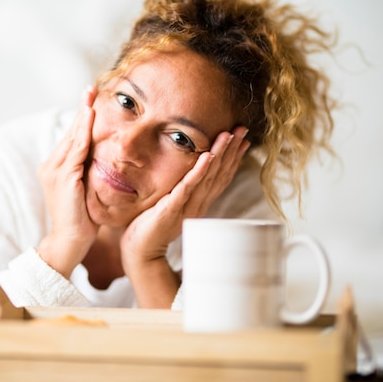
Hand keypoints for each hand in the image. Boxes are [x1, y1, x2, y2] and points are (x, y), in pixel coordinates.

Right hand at [36, 86, 97, 277]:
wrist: (69, 241)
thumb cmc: (80, 219)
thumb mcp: (85, 190)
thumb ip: (87, 172)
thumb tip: (101, 158)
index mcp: (56, 167)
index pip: (72, 138)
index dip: (81, 118)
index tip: (91, 99)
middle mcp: (51, 165)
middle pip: (70, 132)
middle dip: (82, 109)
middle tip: (91, 87)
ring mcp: (56, 171)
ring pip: (73, 137)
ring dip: (83, 115)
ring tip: (91, 95)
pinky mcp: (64, 178)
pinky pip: (76, 150)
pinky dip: (83, 132)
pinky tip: (89, 117)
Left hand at [120, 126, 249, 306]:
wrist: (140, 252)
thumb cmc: (152, 226)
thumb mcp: (172, 204)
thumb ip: (183, 190)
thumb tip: (188, 174)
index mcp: (199, 202)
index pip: (221, 177)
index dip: (233, 158)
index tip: (243, 140)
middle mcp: (198, 204)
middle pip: (219, 174)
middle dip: (231, 150)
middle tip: (242, 129)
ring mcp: (187, 207)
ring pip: (208, 177)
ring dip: (220, 155)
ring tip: (228, 136)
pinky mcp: (171, 209)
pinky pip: (187, 187)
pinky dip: (199, 171)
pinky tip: (207, 156)